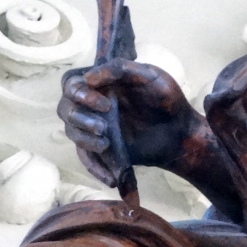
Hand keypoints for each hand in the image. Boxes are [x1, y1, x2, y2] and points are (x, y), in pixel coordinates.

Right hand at [59, 60, 198, 183]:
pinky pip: (87, 159)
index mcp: (101, 83)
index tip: (103, 103)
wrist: (181, 132)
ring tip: (105, 144)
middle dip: (80, 118)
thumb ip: (121, 69)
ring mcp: (96, 127)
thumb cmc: (167, 100)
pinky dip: (94, 168)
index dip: (79, 92)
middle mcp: (92, 104)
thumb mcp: (150, 76)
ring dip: (84, 139)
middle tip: (103, 126)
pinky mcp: (102, 148)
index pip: (72, 84)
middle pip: (66, 109)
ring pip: (72, 132)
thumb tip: (88, 78)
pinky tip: (109, 178)